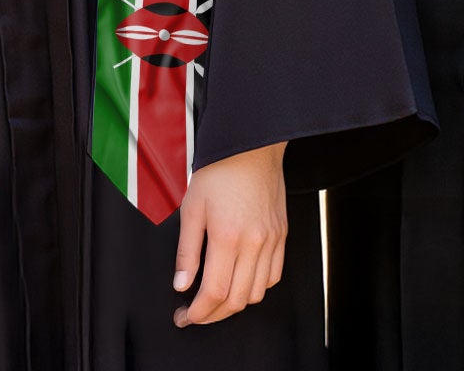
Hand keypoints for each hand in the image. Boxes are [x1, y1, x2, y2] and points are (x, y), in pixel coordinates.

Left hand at [173, 141, 286, 326]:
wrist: (250, 147)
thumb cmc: (218, 171)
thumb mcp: (191, 207)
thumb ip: (186, 250)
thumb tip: (181, 284)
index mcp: (228, 237)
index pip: (215, 292)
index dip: (199, 312)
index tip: (185, 317)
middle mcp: (254, 244)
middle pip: (237, 300)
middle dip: (213, 315)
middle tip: (195, 314)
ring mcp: (271, 242)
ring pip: (256, 293)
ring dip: (235, 304)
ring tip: (215, 299)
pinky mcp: (282, 237)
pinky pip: (273, 277)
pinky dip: (256, 288)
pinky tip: (240, 282)